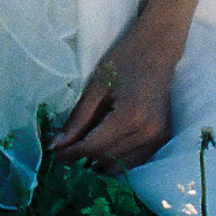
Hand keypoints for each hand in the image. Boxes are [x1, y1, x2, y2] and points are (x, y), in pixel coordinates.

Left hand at [49, 21, 182, 172]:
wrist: (157, 50)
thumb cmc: (124, 61)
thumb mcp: (96, 87)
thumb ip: (77, 119)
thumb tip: (56, 145)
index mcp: (129, 116)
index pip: (94, 147)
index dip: (70, 153)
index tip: (52, 154)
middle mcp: (147, 133)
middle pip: (106, 159)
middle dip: (83, 158)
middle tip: (64, 150)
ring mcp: (158, 139)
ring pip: (120, 166)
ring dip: (99, 162)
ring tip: (82, 150)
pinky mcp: (162, 140)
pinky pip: (134, 161)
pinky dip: (116, 159)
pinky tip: (103, 148)